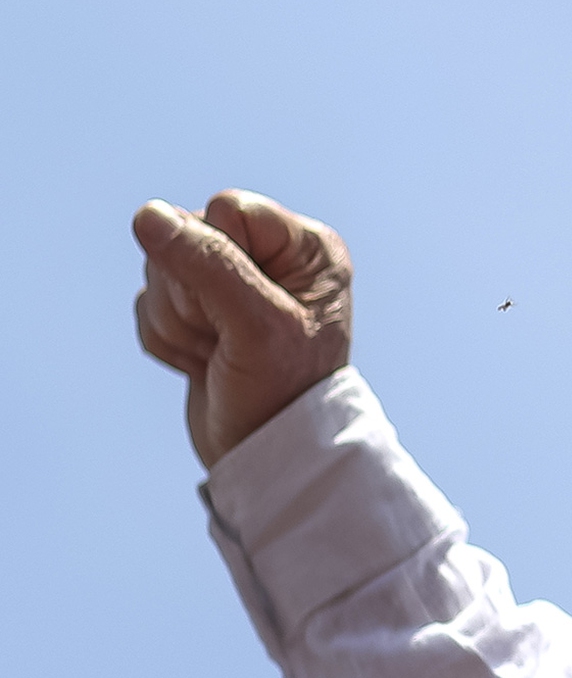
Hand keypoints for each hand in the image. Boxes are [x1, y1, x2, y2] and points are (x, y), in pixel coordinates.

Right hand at [132, 190, 352, 468]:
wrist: (266, 456)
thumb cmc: (282, 392)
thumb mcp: (257, 325)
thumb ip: (207, 264)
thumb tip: (149, 214)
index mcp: (306, 247)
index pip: (226, 209)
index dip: (218, 254)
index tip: (247, 306)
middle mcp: (271, 257)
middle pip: (185, 234)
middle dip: (193, 296)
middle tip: (230, 338)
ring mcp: (230, 284)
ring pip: (159, 270)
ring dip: (180, 323)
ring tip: (220, 354)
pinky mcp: (195, 312)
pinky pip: (147, 305)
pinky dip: (167, 341)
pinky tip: (204, 362)